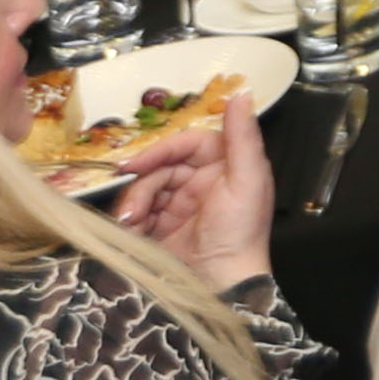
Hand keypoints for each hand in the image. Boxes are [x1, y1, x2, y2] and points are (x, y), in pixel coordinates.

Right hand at [113, 105, 276, 288]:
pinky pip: (137, 216)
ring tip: (133, 225)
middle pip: (160, 169)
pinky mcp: (161, 231)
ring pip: (144, 191)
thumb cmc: (241, 233)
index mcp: (225, 167)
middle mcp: (201, 184)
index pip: (188, 145)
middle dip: (143, 186)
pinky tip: (132, 234)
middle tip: (133, 209)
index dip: (162, 150)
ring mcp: (179, 208)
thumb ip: (242, 136)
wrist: (221, 286)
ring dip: (134, 206)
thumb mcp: (248, 180)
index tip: (136, 164)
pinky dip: (130, 223)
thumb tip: (242, 93)